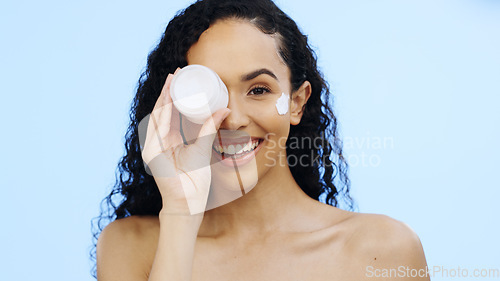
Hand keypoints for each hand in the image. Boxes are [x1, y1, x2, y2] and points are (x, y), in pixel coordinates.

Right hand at [140, 69, 230, 214]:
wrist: (189, 202)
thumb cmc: (195, 180)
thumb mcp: (204, 147)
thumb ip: (211, 128)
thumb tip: (225, 109)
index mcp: (170, 140)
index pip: (170, 112)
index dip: (175, 95)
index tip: (182, 78)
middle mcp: (160, 141)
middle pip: (162, 111)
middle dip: (168, 91)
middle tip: (177, 73)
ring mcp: (153, 147)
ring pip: (158, 117)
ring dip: (164, 99)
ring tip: (171, 82)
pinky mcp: (152, 154)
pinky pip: (158, 131)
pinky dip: (163, 117)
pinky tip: (167, 103)